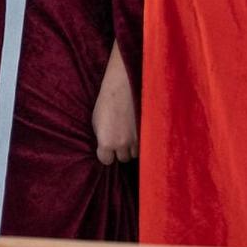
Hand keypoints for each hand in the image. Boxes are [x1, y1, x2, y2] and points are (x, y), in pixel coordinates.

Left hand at [92, 46, 136, 164]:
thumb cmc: (107, 101)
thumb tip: (105, 148)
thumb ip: (102, 138)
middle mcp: (122, 144)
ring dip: (133, 146)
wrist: (124, 86)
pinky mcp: (149, 133)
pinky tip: (138, 130)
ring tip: (130, 132)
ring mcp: (137, 140)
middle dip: (121, 150)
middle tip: (120, 138)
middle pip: (123, 158)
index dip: (106, 154)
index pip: (106, 160)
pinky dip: (143, 140)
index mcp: (106, 142)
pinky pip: (146, 145)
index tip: (107, 147)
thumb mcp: (97, 122)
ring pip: (136, 153)